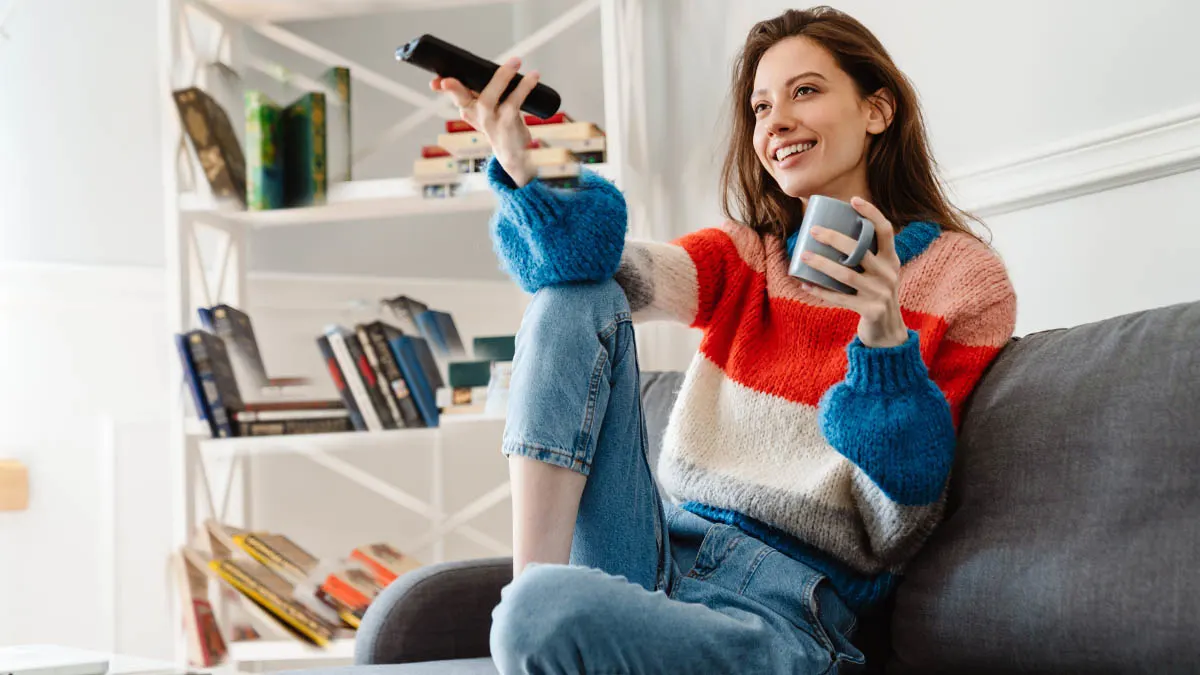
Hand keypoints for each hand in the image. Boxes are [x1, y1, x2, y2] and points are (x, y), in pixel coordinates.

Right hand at [429, 56, 538, 186]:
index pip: (453, 94)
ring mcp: (491, 120)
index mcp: (468, 108)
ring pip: (489, 98)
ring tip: (515, 61)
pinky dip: (524, 87)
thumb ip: (474, 90)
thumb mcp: (482, 108)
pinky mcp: (508, 123)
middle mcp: (476, 114)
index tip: (435, 82)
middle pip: (463, 100)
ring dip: (501, 78)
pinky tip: (533, 76)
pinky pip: (514, 102)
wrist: (512, 152)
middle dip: (454, 89)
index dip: (444, 88)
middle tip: (447, 81)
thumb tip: (468, 70)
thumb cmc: (497, 122)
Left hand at [798, 197, 909, 347]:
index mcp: (892, 260)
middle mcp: (889, 274)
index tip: (852, 200)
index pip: (885, 230)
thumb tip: (832, 232)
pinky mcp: (870, 310)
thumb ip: (865, 256)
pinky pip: (839, 298)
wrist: (888, 331)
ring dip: (821, 264)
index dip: (871, 213)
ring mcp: (880, 293)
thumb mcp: (879, 273)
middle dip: (834, 238)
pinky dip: (820, 290)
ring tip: (802, 255)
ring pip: (846, 275)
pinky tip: (804, 283)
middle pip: (860, 250)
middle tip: (813, 230)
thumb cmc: (875, 294)